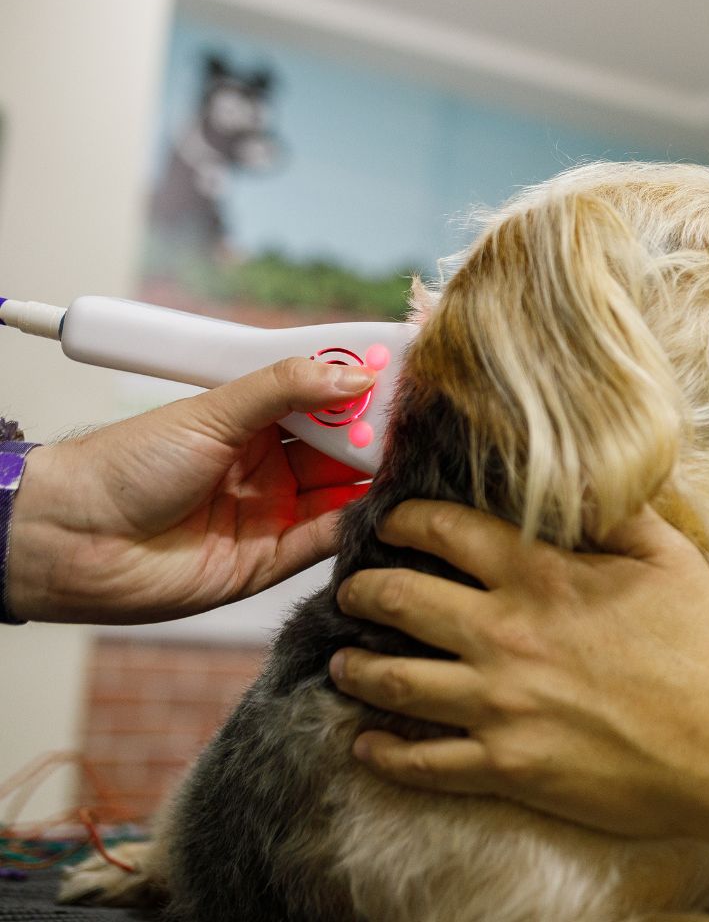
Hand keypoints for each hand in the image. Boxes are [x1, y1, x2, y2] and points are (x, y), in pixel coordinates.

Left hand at [7, 358, 374, 623]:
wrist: (74, 537)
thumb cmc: (128, 463)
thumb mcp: (213, 409)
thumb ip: (285, 388)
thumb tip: (352, 376)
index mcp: (252, 420)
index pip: (321, 397)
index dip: (358, 386)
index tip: (399, 373)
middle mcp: (268, 464)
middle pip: (339, 444)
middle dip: (374, 430)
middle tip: (411, 418)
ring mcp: (272, 511)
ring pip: (341, 489)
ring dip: (373, 474)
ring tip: (409, 455)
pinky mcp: (270, 560)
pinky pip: (325, 538)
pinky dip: (356, 521)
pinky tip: (382, 501)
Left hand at [330, 500, 708, 841]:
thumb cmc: (706, 648)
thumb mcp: (668, 557)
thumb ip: (614, 511)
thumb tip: (581, 476)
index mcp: (540, 576)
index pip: (445, 531)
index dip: (404, 519)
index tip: (389, 521)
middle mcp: (505, 634)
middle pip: (401, 600)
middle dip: (362, 589)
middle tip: (351, 589)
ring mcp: (500, 704)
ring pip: (395, 680)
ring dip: (356, 668)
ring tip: (341, 663)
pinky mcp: (507, 766)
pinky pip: (424, 762)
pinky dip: (385, 754)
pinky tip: (365, 746)